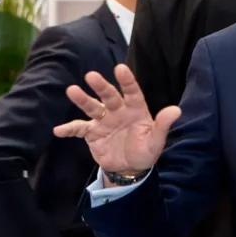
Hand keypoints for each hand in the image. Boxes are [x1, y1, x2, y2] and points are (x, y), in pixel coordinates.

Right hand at [53, 64, 180, 175]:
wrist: (129, 168)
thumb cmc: (145, 150)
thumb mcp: (156, 141)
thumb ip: (163, 125)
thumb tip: (177, 110)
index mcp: (136, 110)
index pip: (132, 92)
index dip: (127, 81)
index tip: (120, 68)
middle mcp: (118, 111)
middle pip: (109, 96)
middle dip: (101, 86)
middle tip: (91, 76)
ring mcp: (104, 121)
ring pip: (93, 107)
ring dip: (82, 100)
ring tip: (71, 90)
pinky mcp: (92, 133)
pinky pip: (79, 129)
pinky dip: (69, 129)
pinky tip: (58, 130)